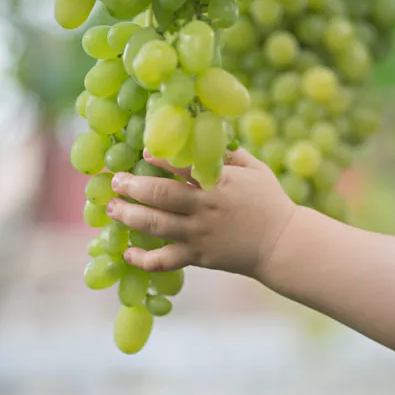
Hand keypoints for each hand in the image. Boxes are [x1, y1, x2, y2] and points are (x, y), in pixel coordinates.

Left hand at [105, 148, 296, 278]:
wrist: (283, 243)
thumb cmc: (270, 202)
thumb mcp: (257, 170)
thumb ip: (231, 153)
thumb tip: (208, 134)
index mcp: (219, 182)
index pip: (183, 166)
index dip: (159, 158)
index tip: (143, 153)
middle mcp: (205, 207)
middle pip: (160, 195)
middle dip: (132, 187)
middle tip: (114, 182)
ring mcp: (199, 234)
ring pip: (155, 225)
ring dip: (128, 215)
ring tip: (112, 208)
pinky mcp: (198, 256)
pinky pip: (165, 260)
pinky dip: (143, 259)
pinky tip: (128, 253)